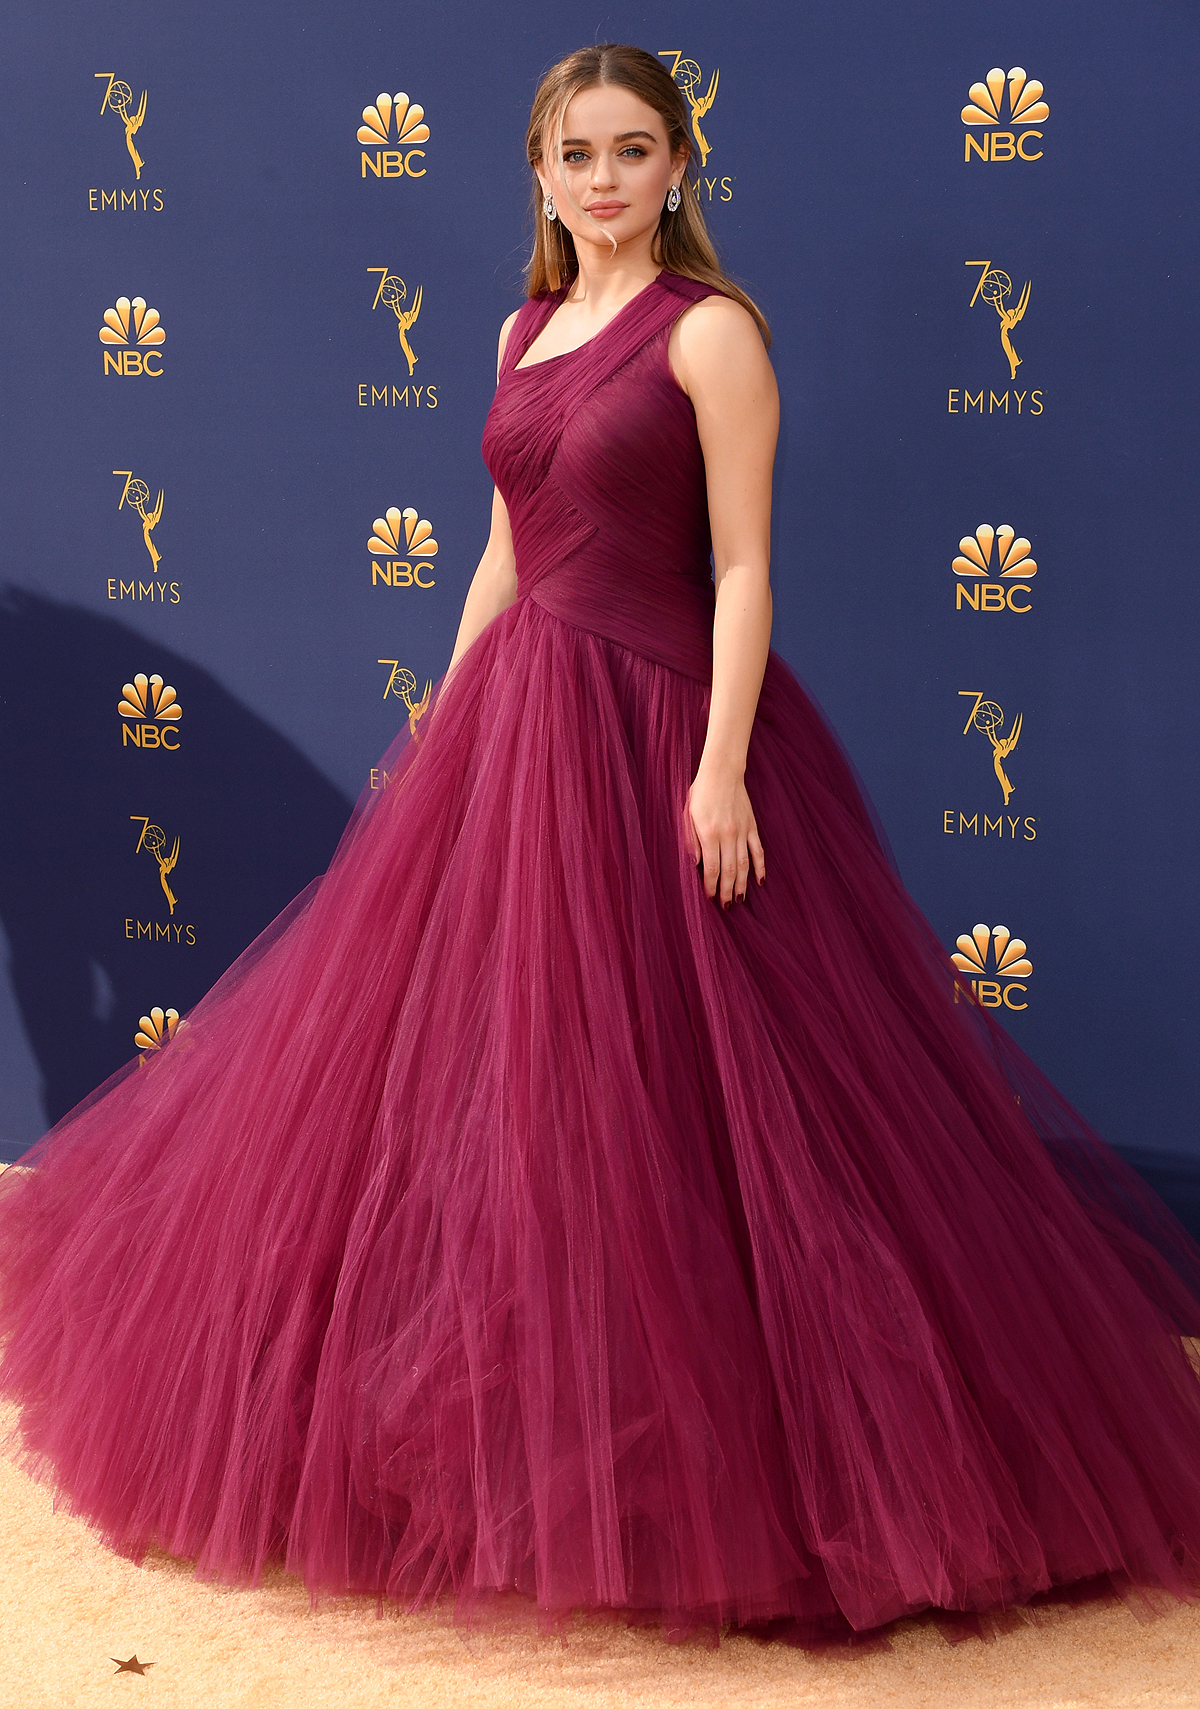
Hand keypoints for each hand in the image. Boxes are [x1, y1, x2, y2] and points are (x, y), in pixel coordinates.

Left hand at [685, 765, 765, 906]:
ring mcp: (742, 831)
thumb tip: (695, 865)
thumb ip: (691, 840)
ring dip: (743, 884)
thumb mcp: (687, 815)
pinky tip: (760, 881)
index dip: (711, 885)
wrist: (722, 772)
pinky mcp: (752, 826)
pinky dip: (760, 867)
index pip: (711, 868)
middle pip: (730, 871)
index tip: (710, 897)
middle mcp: (727, 835)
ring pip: (745, 864)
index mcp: (709, 834)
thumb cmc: (700, 793)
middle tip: (727, 906)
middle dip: (728, 891)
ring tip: (741, 900)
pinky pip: (758, 851)